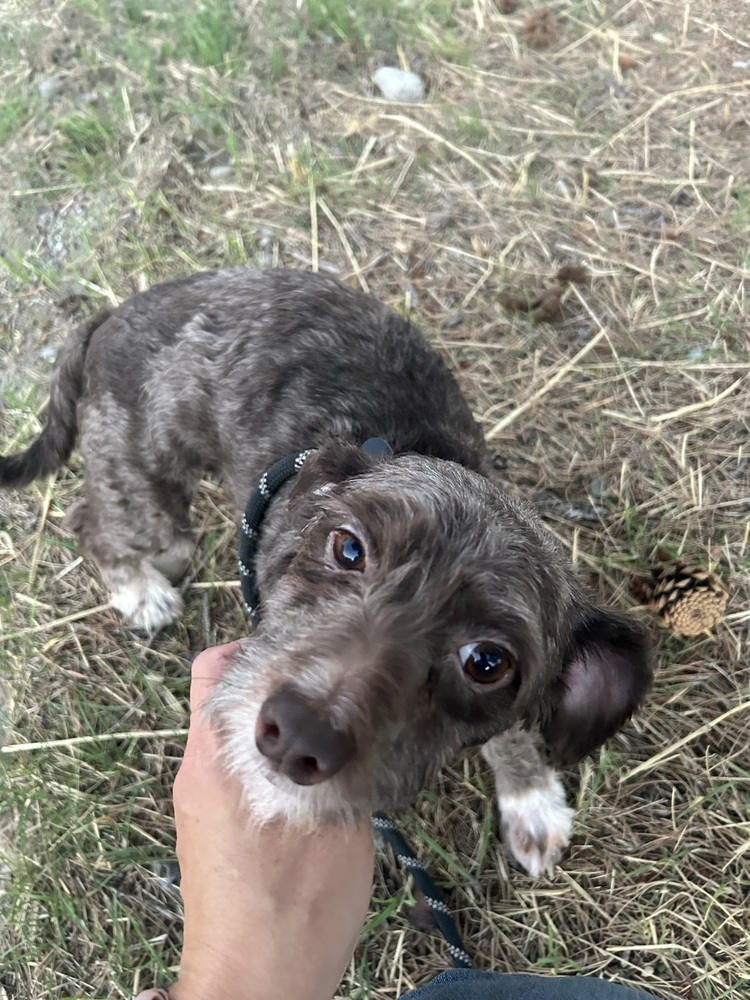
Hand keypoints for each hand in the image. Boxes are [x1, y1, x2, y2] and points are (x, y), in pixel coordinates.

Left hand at [140, 642, 374, 999]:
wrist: (252, 989)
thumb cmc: (292, 916)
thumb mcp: (339, 829)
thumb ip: (344, 762)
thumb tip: (361, 719)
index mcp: (220, 759)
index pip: (220, 665)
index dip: (267, 644)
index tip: (315, 648)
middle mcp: (199, 770)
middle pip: (226, 690)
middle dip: (277, 677)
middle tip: (330, 683)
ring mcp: (199, 798)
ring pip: (234, 727)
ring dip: (275, 718)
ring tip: (328, 728)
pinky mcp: (207, 823)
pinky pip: (235, 763)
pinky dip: (269, 753)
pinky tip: (314, 775)